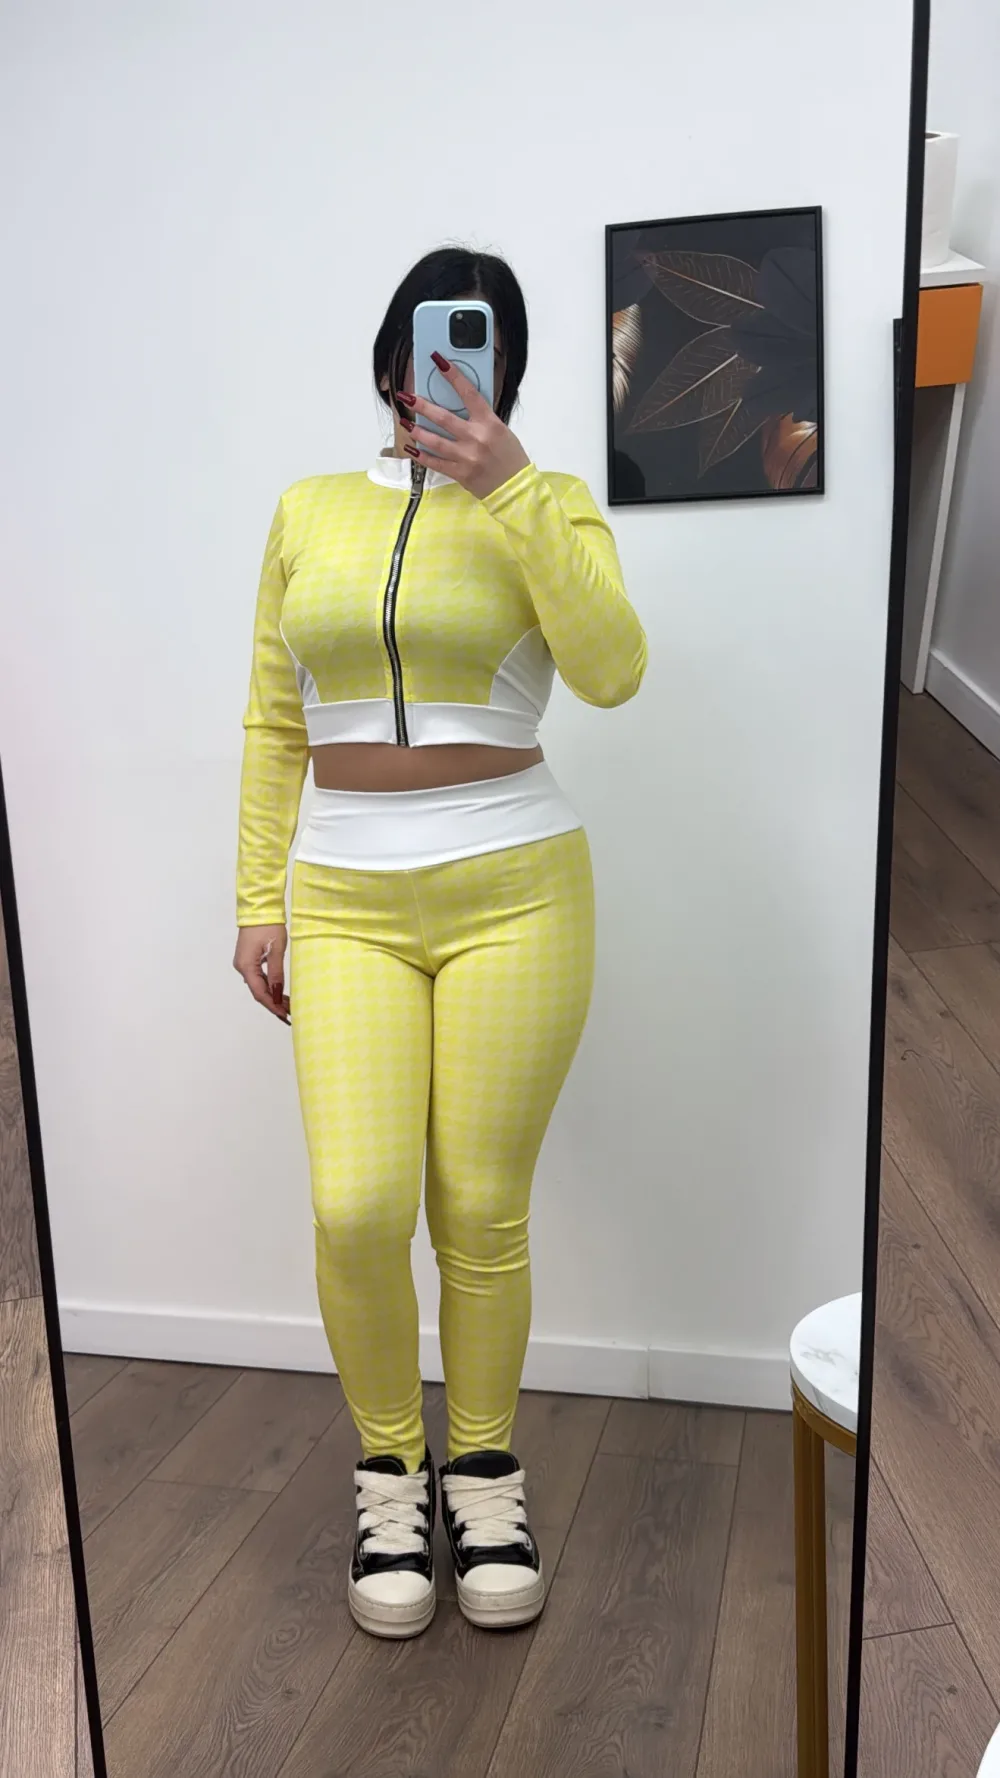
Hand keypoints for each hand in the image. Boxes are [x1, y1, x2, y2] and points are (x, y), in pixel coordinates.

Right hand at [233, 925, 290, 1022]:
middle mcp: (241, 967)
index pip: (260, 993)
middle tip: (289, 1013)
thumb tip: (276, 994)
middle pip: (257, 991)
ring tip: (287, 1004)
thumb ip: (276, 973)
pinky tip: (278, 990)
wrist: (259, 908)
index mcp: (246, 966)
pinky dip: (268, 985)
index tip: (285, 1016)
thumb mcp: (276, 950)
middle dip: (273, 1003)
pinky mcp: (248, 958)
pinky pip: (257, 976)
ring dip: (271, 995)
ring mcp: (243, 963)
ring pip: (258, 984)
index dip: (272, 1006)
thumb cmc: (269, 926)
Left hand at [398, 354, 529, 499]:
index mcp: (489, 423)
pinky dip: (422, 456)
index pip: (469, 393)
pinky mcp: (460, 474)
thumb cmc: (510, 457)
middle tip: (407, 396)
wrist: (515, 488)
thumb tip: (458, 405)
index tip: (439, 361)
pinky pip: (436, 463)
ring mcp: (466, 457)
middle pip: (444, 418)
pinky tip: (412, 449)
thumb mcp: (500, 431)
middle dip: (422, 406)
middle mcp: (476, 438)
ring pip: (435, 441)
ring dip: (417, 431)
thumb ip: (481, 419)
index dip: (453, 376)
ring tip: (405, 422)